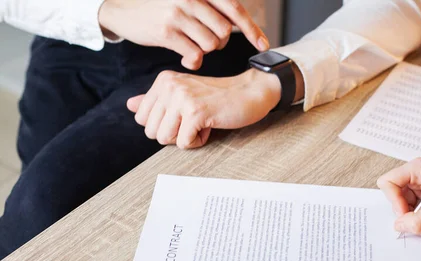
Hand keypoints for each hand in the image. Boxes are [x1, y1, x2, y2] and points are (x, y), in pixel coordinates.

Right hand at [98, 0, 268, 69]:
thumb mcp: (186, 1)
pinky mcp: (166, 32)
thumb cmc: (161, 8)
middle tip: (205, 41)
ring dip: (205, 51)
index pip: (234, 9)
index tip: (264, 46)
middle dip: (220, 42)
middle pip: (224, 32)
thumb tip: (240, 24)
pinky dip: (193, 61)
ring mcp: (178, 14)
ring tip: (192, 46)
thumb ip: (210, 9)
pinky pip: (194, 56)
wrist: (123, 10)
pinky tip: (184, 57)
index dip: (252, 29)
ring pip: (211, 45)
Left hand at [127, 68, 280, 148]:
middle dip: (173, 134)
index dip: (164, 125)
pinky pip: (184, 143)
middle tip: (194, 120)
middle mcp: (169, 86)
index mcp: (163, 81)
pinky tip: (210, 125)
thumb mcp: (184, 95)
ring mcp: (182, 98)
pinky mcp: (196, 112)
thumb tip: (129, 105)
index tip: (184, 114)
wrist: (251, 91)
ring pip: (164, 138)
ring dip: (185, 138)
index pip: (142, 118)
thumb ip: (156, 100)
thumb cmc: (219, 97)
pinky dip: (199, 141)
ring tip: (201, 122)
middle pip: (151, 131)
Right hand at [377, 158, 420, 238]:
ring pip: (408, 213)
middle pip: (396, 201)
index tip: (406, 215)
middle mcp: (418, 178)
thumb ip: (418, 220)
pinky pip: (420, 218)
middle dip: (411, 217)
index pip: (388, 183)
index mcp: (418, 169)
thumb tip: (400, 226)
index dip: (393, 201)